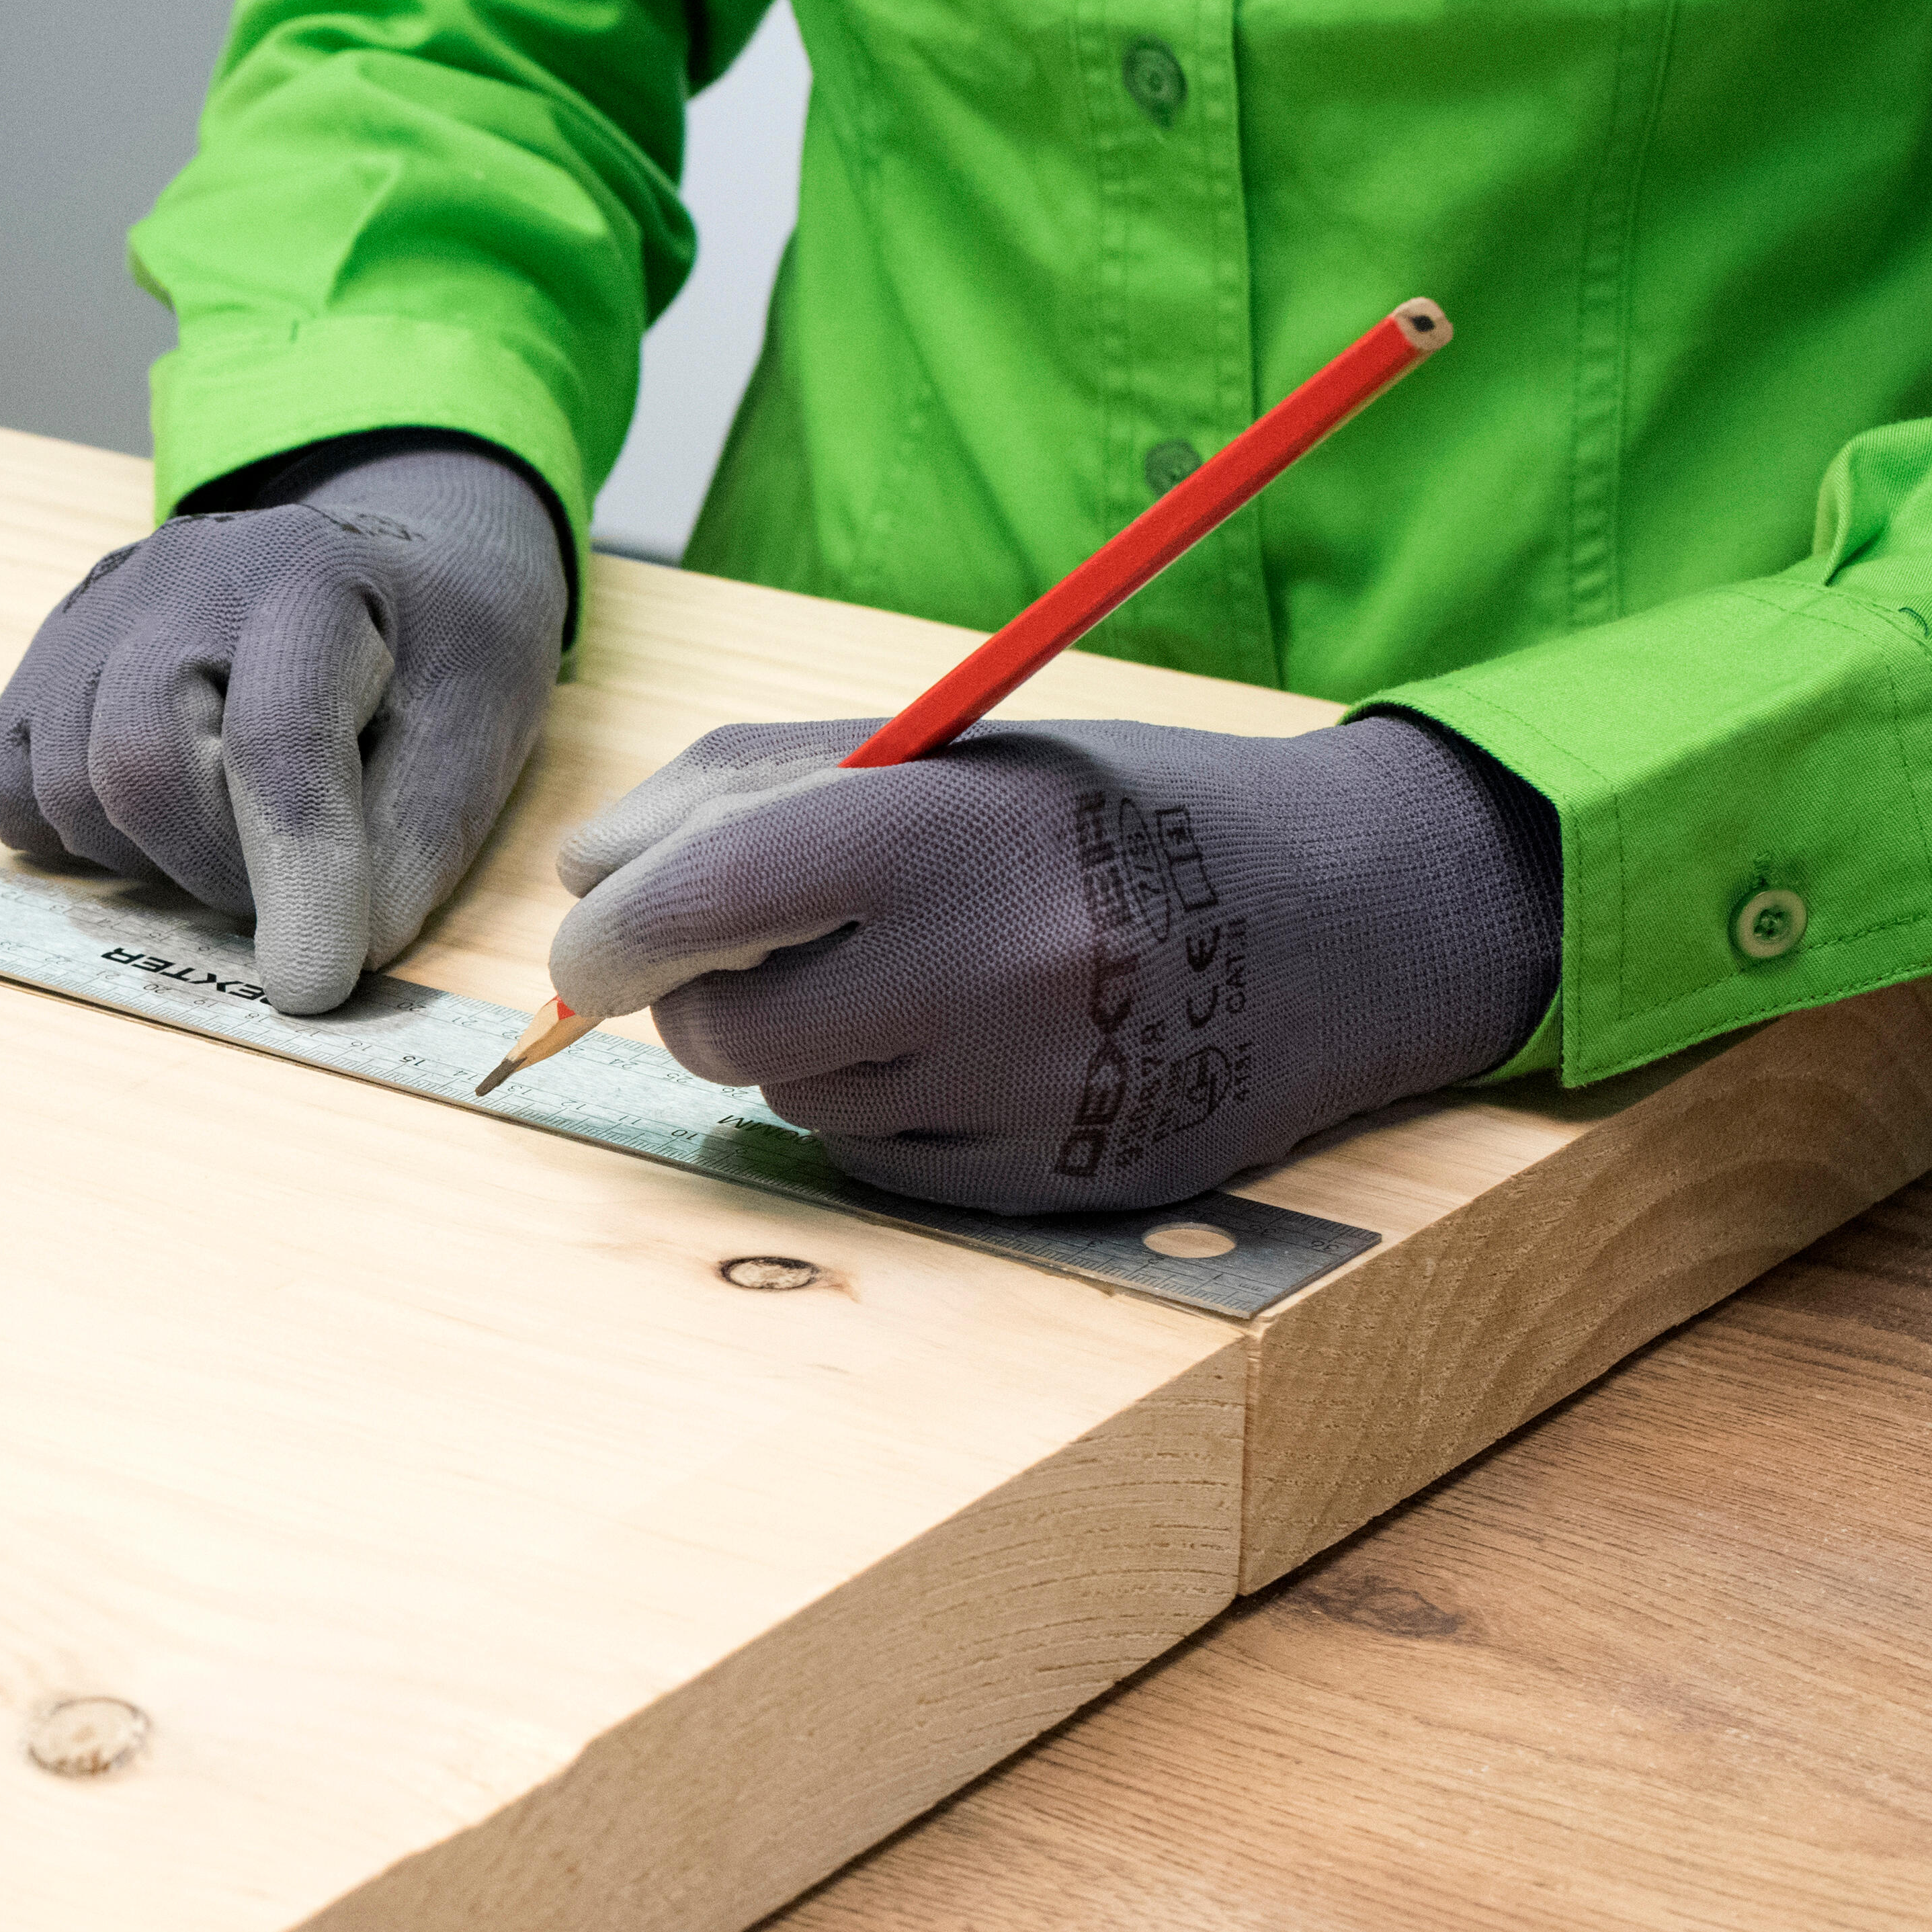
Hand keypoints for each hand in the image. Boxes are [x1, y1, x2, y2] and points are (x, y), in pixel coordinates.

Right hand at [0, 438, 569, 1013]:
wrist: (387, 557)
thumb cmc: (434, 647)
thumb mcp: (479, 727)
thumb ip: (419, 837)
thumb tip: (345, 957)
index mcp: (309, 578)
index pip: (276, 739)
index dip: (296, 874)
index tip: (315, 984)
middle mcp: (181, 577)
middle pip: (137, 764)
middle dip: (213, 874)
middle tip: (287, 900)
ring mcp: (96, 613)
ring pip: (63, 786)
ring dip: (150, 861)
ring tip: (231, 843)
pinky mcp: (44, 657)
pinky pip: (9, 781)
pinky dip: (72, 836)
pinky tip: (155, 825)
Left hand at [545, 712, 1560, 1212]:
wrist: (1346, 917)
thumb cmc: (1113, 812)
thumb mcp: (949, 746)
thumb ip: (748, 786)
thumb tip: (584, 870)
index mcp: (940, 835)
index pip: (696, 904)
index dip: (611, 936)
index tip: (595, 940)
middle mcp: (977, 973)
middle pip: (721, 1029)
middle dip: (706, 995)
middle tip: (768, 950)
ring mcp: (1014, 1094)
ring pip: (793, 1098)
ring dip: (806, 1045)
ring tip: (921, 977)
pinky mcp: (1043, 1185)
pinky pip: (874, 1163)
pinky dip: (881, 1109)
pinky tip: (974, 1047)